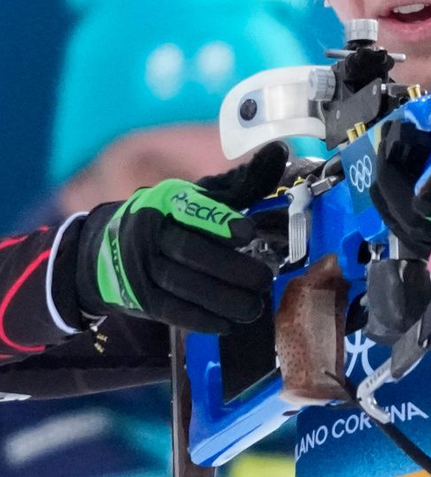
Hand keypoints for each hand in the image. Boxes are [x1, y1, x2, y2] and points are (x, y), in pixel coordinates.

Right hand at [65, 142, 288, 333]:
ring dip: (221, 299)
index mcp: (167, 201)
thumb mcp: (201, 196)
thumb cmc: (172, 219)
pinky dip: (200, 319)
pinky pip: (170, 311)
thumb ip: (241, 182)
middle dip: (230, 268)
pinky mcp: (139, 297)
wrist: (106, 249)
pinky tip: (227, 324)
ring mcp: (141, 266)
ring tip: (254, 307)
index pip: (192, 208)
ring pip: (182, 284)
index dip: (218, 220)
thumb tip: (280, 152)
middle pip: (189, 251)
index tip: (247, 232)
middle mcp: (150, 232)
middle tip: (264, 279)